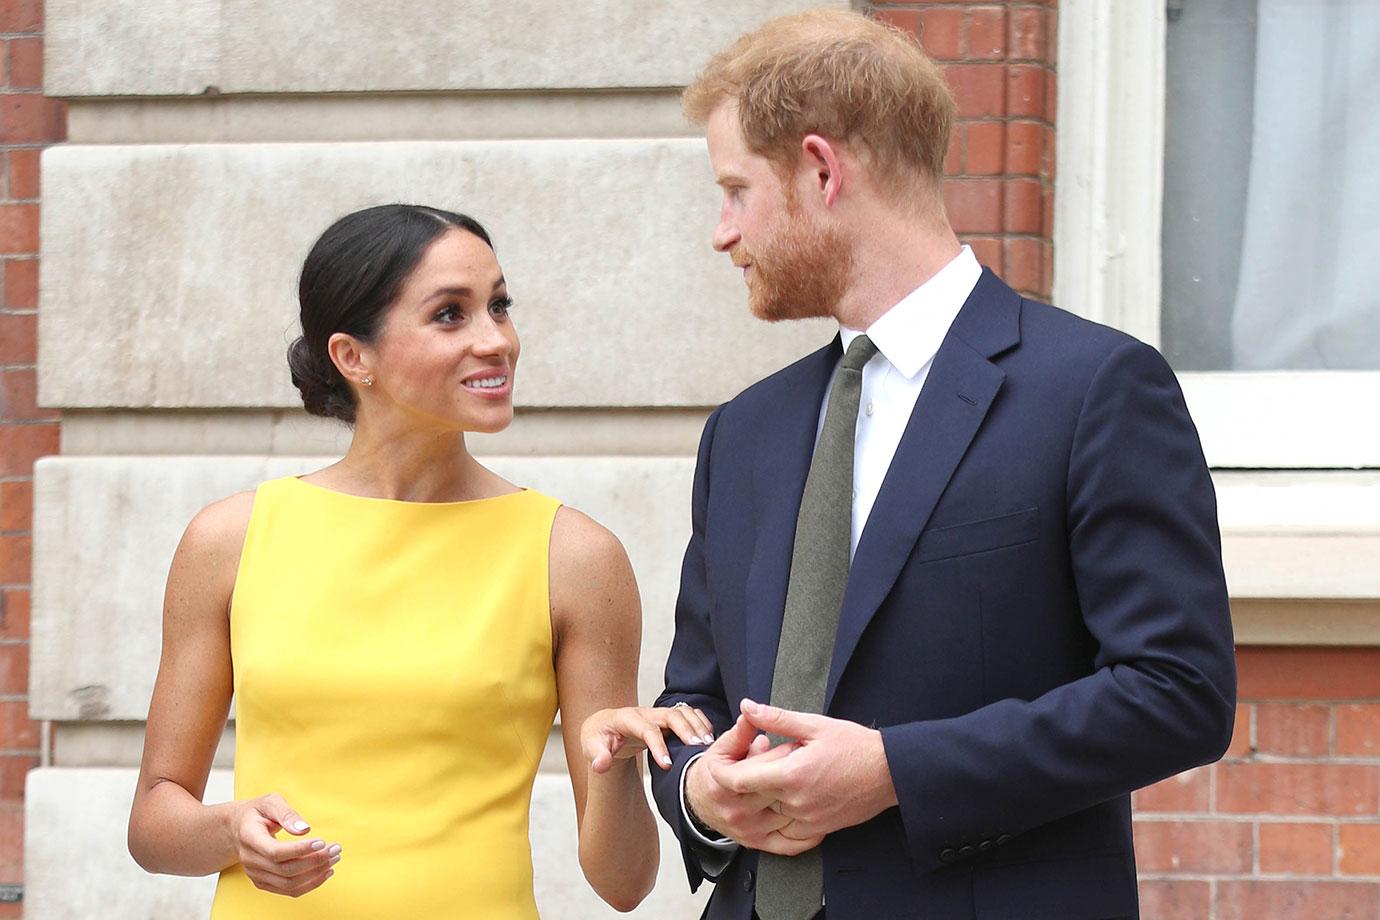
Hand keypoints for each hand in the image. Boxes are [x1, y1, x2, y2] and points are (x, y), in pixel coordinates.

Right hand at [229, 793, 339, 897]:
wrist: (238, 828)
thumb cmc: (258, 812)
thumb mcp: (270, 802)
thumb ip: (287, 813)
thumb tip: (304, 829)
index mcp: (249, 838)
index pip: (275, 852)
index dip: (300, 850)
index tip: (322, 841)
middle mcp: (250, 860)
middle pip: (286, 870)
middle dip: (315, 861)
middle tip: (336, 849)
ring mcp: (255, 874)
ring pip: (289, 884)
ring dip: (316, 874)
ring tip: (334, 859)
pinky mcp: (263, 882)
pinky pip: (289, 890)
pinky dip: (310, 884)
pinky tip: (325, 871)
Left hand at [581, 704, 715, 772]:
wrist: (604, 727)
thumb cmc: (599, 737)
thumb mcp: (590, 747)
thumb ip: (596, 756)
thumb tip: (601, 765)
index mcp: (626, 718)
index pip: (645, 728)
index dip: (657, 745)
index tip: (667, 764)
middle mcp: (645, 712)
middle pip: (670, 715)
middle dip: (686, 730)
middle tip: (698, 748)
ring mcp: (657, 714)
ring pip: (682, 712)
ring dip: (697, 726)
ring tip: (708, 744)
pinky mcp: (666, 718)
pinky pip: (688, 715)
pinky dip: (700, 723)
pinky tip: (708, 739)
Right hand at [685, 712, 818, 855]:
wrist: (700, 801)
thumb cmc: (715, 771)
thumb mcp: (723, 747)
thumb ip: (741, 732)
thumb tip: (751, 712)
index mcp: (725, 785)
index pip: (761, 769)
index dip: (782, 754)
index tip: (798, 744)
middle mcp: (737, 812)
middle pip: (777, 790)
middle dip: (796, 772)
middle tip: (811, 760)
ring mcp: (749, 831)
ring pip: (787, 815)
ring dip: (805, 798)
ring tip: (813, 781)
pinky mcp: (759, 843)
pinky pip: (790, 843)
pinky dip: (809, 833)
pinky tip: (818, 814)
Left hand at [716, 698, 898, 840]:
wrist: (890, 772)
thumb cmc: (855, 745)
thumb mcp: (814, 724)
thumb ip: (776, 718)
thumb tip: (747, 706)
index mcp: (792, 774)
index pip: (741, 781)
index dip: (724, 773)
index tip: (717, 765)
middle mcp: (796, 802)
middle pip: (751, 802)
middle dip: (738, 788)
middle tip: (734, 772)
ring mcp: (809, 820)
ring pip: (768, 819)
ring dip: (759, 805)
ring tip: (758, 787)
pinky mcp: (820, 829)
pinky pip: (788, 835)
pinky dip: (778, 822)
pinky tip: (778, 808)